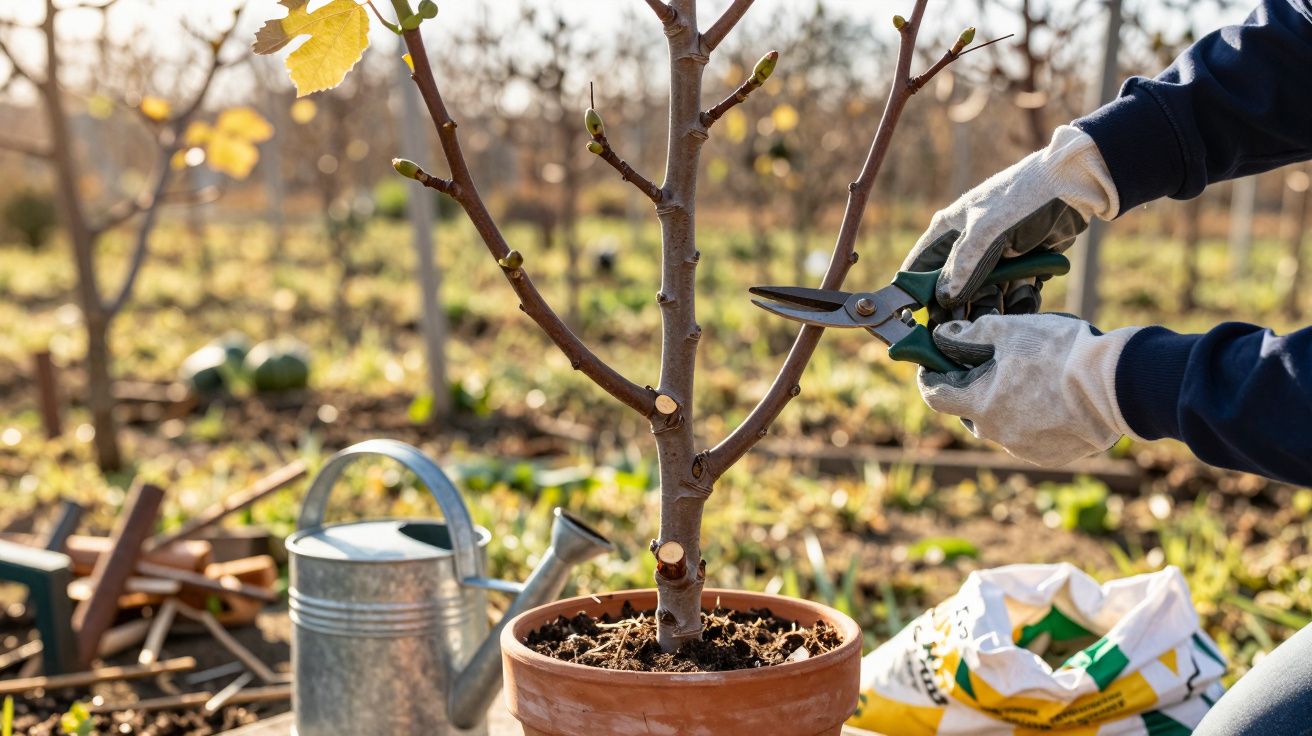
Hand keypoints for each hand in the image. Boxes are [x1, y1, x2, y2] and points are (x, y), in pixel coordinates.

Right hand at [902, 125, 1118, 324]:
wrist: (1076, 185)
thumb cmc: (1023, 199)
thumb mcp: (986, 231)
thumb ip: (963, 267)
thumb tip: (945, 300)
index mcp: (949, 230)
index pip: (920, 268)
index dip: (918, 296)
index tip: (926, 323)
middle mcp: (968, 244)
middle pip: (955, 288)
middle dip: (963, 311)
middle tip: (970, 332)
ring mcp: (996, 255)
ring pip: (987, 293)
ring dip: (994, 309)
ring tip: (1001, 322)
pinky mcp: (1023, 262)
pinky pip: (1014, 291)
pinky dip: (1019, 303)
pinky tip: (1025, 306)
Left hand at [918, 314, 1141, 466]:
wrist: (1118, 386)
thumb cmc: (1060, 353)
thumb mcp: (1009, 330)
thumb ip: (971, 334)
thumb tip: (945, 337)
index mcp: (980, 404)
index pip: (935, 396)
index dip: (931, 378)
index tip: (934, 365)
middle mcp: (997, 433)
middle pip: (970, 411)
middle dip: (974, 389)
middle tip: (992, 365)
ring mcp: (1024, 448)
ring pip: (1001, 425)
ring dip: (1005, 406)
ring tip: (1031, 379)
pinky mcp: (1050, 457)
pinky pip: (1029, 438)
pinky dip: (1032, 421)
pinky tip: (1053, 400)